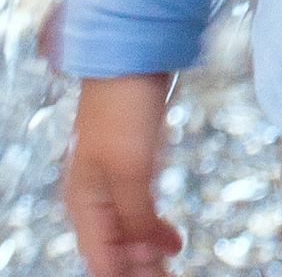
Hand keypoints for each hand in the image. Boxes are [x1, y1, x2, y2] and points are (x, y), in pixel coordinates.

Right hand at [63, 75, 178, 275]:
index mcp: (83, 203)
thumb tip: (145, 256)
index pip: (101, 259)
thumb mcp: (131, 167)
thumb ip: (136, 214)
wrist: (132, 55)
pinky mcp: (132, 163)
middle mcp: (93, 197)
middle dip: (137, 271)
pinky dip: (151, 229)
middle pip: (113, 250)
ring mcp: (113, 179)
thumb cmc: (123, 107)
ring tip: (168, 272)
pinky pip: (138, 209)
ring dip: (144, 255)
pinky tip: (167, 239)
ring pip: (126, 232)